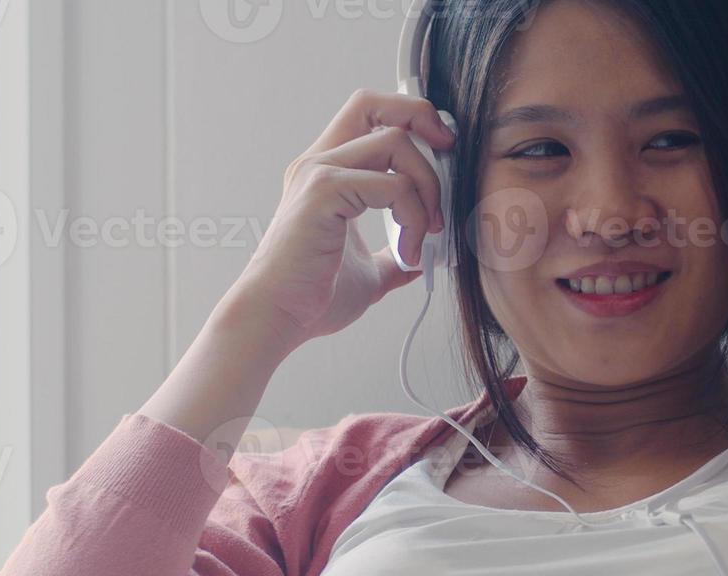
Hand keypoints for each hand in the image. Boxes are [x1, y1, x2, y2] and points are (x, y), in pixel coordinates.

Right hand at [224, 89, 454, 352]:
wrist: (278, 319)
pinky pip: (393, 185)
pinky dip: (415, 217)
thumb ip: (393, 259)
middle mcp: (320, 163)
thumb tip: (420, 261)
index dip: (411, 118)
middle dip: (423, 121)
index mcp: (328, 173)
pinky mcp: (324, 193)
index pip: (370, 113)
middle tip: (448, 161)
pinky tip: (411, 252)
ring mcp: (319, 174)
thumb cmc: (312, 298)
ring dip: (427, 187)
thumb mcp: (369, 273)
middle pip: (376, 105)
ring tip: (427, 234)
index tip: (442, 151)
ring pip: (396, 142)